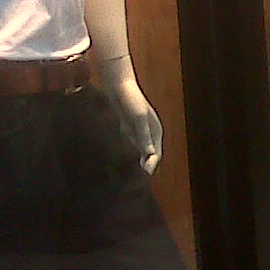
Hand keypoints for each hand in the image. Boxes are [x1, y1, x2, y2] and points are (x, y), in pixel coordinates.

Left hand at [97, 57, 163, 173]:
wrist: (116, 85)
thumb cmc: (130, 100)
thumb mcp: (138, 118)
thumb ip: (144, 136)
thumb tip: (149, 155)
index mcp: (155, 131)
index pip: (154, 156)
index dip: (148, 169)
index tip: (138, 182)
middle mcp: (148, 133)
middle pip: (147, 156)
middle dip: (141, 169)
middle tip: (129, 184)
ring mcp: (137, 132)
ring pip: (137, 153)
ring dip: (132, 164)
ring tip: (121, 178)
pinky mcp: (125, 130)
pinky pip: (126, 148)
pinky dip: (123, 157)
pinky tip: (113, 165)